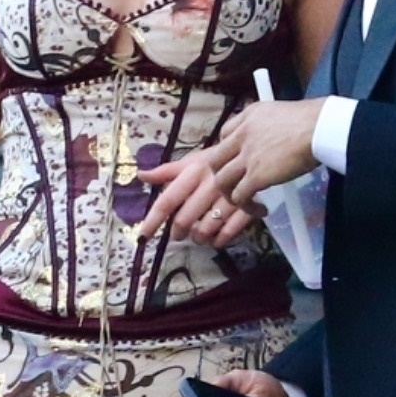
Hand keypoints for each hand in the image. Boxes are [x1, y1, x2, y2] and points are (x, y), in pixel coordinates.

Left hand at [135, 147, 257, 249]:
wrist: (255, 156)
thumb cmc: (217, 161)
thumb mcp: (192, 161)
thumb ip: (166, 171)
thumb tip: (140, 174)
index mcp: (193, 172)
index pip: (167, 200)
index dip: (152, 220)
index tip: (142, 236)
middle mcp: (209, 185)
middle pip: (184, 221)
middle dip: (178, 233)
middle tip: (180, 233)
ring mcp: (229, 198)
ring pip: (204, 231)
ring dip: (198, 238)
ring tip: (200, 233)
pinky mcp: (247, 208)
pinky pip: (227, 234)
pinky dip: (219, 241)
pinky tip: (217, 237)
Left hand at [203, 97, 324, 207]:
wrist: (319, 128)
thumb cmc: (311, 120)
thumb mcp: (279, 113)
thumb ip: (267, 125)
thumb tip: (273, 140)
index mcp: (248, 116)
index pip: (224, 134)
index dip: (228, 151)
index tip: (238, 160)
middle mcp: (242, 134)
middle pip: (215, 160)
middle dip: (222, 175)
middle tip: (235, 184)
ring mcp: (247, 156)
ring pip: (222, 180)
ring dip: (230, 195)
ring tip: (245, 201)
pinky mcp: (256, 175)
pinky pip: (240, 196)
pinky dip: (247, 206)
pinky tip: (260, 209)